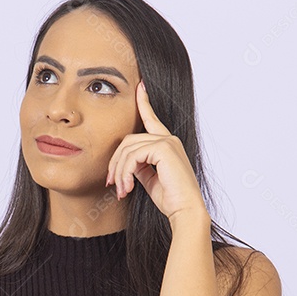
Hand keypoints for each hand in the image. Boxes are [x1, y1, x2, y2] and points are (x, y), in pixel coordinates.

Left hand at [104, 80, 208, 220]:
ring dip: (119, 172)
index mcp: (166, 144)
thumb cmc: (169, 198)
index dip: (144, 101)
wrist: (184, 210)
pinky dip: (125, 173)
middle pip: (128, 141)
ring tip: (121, 190)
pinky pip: (133, 156)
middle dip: (115, 163)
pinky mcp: (164, 148)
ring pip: (128, 150)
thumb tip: (123, 162)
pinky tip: (127, 188)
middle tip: (112, 184)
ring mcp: (167, 142)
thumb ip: (138, 164)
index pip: (151, 119)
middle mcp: (168, 139)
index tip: (140, 86)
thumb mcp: (148, 178)